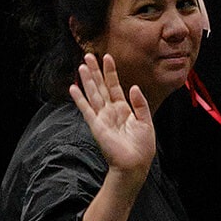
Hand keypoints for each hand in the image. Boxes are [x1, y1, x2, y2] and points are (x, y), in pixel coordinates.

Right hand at [70, 52, 155, 182]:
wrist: (134, 165)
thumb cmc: (142, 148)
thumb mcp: (146, 122)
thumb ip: (140, 104)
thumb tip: (134, 87)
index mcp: (123, 110)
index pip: (114, 86)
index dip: (110, 71)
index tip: (107, 57)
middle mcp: (110, 112)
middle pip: (100, 87)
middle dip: (94, 71)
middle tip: (88, 55)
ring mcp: (102, 118)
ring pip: (93, 94)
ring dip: (87, 80)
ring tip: (81, 66)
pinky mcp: (96, 126)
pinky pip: (86, 109)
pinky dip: (79, 99)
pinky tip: (73, 88)